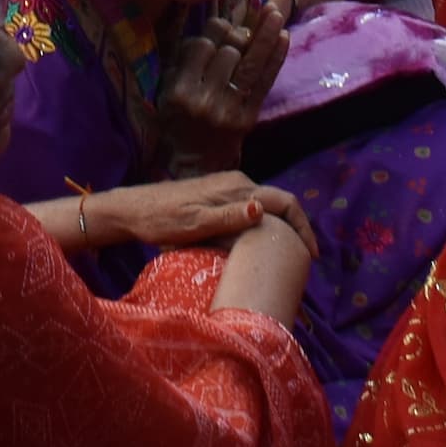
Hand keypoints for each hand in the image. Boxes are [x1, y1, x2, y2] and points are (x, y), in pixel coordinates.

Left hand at [80, 173, 303, 250]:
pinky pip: (251, 209)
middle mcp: (237, 182)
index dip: (303, 227)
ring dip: (280, 229)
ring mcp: (227, 187)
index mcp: (237, 187)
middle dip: (295, 229)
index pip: (284, 202)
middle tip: (303, 263)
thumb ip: (228, 217)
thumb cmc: (161, 220)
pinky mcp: (218, 196)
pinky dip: (264, 227)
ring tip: (287, 259)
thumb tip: (261, 210)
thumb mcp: (195, 224)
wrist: (133, 210)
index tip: (312, 255)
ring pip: (266, 207)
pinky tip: (262, 246)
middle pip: (279, 204)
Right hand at [153, 2, 284, 150]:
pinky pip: (265, 80)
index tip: (223, 23)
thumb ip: (182, 62)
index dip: (215, 30)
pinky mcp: (249, 116)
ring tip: (274, 12)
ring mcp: (230, 109)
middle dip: (239, 33)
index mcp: (180, 92)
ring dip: (265, 34)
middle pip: (228, 53)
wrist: (196, 163)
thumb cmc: (177, 123)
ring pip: (249, 63)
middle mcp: (205, 99)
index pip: (202, 47)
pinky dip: (276, 57)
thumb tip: (210, 29)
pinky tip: (284, 37)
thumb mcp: (166, 92)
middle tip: (245, 23)